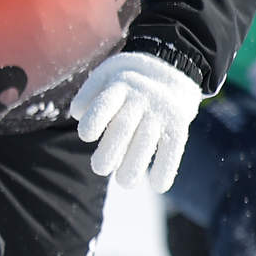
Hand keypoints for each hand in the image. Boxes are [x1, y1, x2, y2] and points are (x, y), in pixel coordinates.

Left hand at [70, 51, 202, 192]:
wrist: (171, 69)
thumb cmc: (125, 82)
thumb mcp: (106, 76)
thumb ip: (89, 94)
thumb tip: (78, 114)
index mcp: (119, 85)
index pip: (106, 103)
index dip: (95, 119)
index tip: (86, 136)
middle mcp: (141, 98)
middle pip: (124, 126)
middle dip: (111, 150)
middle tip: (99, 168)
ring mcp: (161, 111)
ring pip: (147, 140)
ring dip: (135, 164)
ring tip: (124, 182)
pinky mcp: (178, 125)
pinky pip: (173, 147)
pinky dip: (166, 168)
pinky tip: (157, 186)